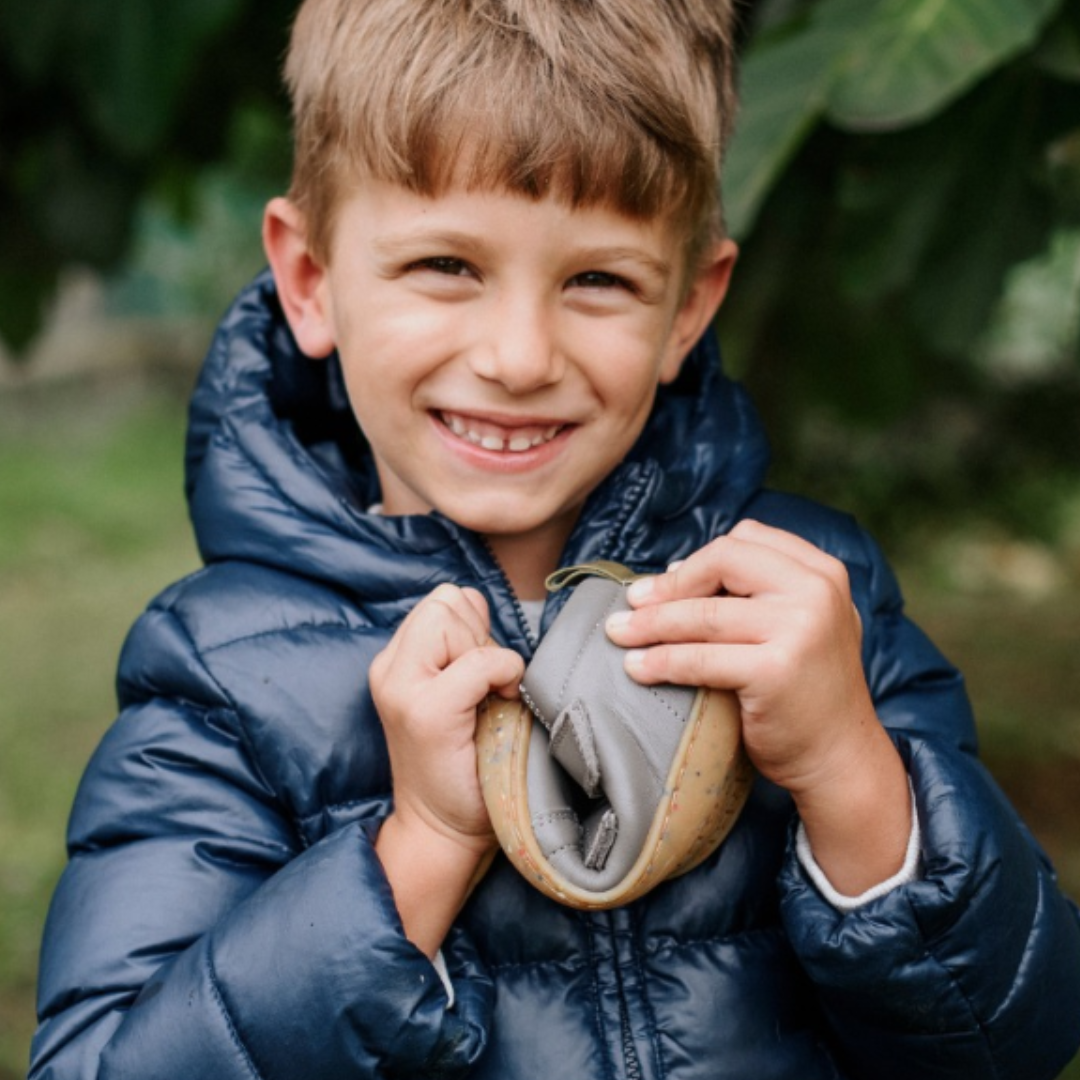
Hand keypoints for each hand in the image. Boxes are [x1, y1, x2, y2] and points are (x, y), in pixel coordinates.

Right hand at [371, 584, 523, 954]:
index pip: (443, 600)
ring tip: (482, 697)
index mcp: (395, 662)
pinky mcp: (426, 711)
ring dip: (486, 653)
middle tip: (481, 687)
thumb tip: (479, 610)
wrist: (443, 830)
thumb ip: (463, 645)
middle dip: (478, 634)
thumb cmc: (464, 761)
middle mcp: (389, 669)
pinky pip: (480, 661)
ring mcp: (403, 688)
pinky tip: (498, 704)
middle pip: (446, 600)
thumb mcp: (458, 689)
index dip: (474, 626)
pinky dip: (502, 673)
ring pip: (454, 618)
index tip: (479, 672)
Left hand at [606, 521, 912, 894]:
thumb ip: (759, 593)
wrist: (841, 760)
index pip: (747, 538)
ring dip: (650, 623)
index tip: (667, 584)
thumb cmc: (806, 691)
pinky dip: (661, 661)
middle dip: (669, 585)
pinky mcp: (775, 670)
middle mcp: (816, 592)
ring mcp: (800, 629)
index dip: (699, 560)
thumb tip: (675, 574)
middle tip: (631, 604)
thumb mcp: (802, 624)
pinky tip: (638, 667)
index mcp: (822, 572)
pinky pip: (700, 657)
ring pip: (703, 614)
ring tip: (618, 633)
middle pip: (722, 561)